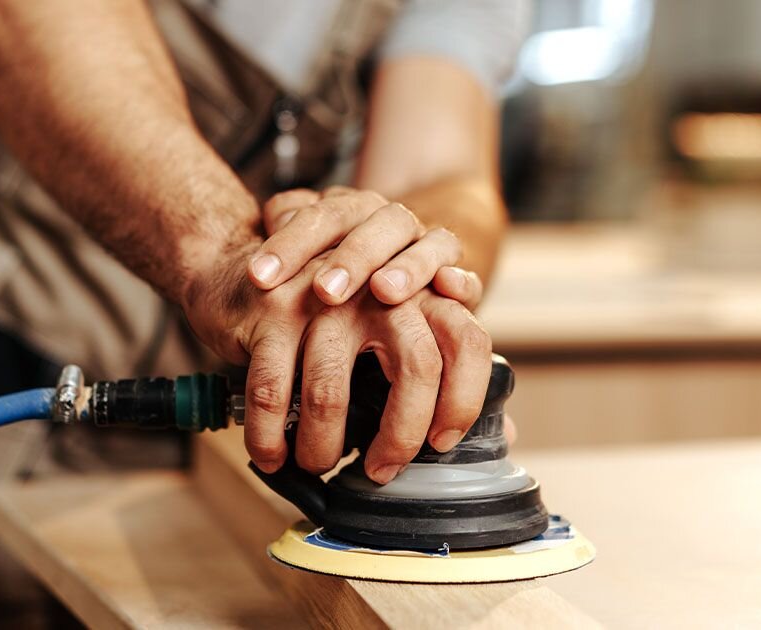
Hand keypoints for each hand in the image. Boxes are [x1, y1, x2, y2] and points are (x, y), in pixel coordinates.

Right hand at [185, 249, 492, 483]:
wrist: (255, 261)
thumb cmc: (338, 310)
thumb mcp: (398, 324)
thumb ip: (447, 367)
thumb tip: (505, 432)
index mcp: (425, 291)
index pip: (468, 341)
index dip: (462, 400)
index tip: (440, 443)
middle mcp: (382, 286)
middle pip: (415, 368)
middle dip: (399, 434)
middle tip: (381, 470)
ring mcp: (324, 295)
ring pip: (332, 390)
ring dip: (323, 444)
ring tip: (317, 465)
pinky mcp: (273, 308)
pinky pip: (273, 389)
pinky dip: (270, 435)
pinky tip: (272, 455)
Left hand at [246, 187, 484, 309]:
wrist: (404, 252)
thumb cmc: (336, 262)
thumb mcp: (307, 248)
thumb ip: (284, 238)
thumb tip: (257, 256)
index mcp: (347, 210)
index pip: (317, 216)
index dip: (288, 244)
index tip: (259, 277)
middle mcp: (389, 222)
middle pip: (373, 226)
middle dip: (350, 258)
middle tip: (324, 291)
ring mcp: (427, 246)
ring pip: (424, 244)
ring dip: (407, 267)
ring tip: (385, 291)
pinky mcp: (457, 278)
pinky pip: (465, 275)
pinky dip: (461, 280)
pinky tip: (449, 286)